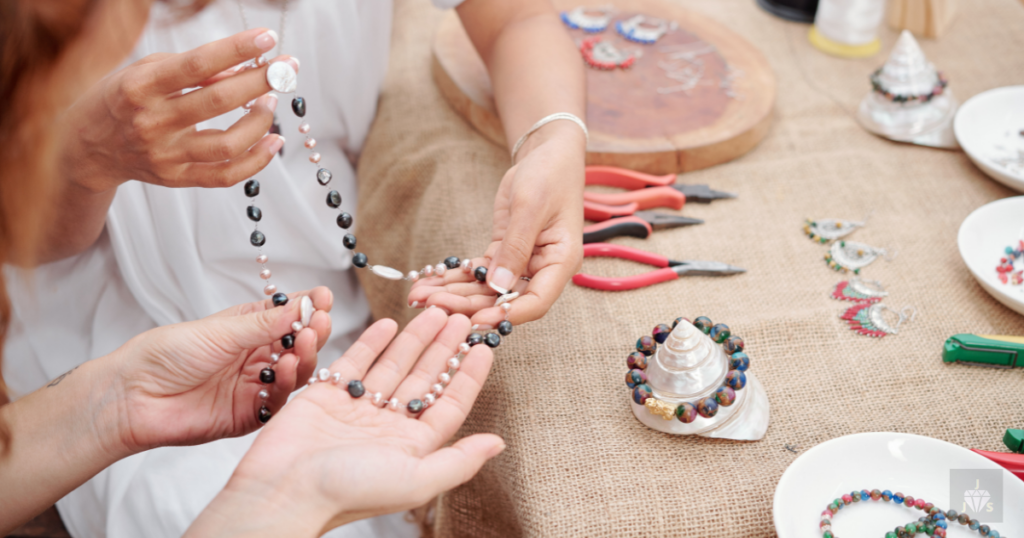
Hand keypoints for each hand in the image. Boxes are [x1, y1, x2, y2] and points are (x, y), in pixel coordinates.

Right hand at [59, 27, 295, 193]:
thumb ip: (193, 69)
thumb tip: (243, 67)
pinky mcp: (177, 178)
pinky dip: (257, 160)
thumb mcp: (147, 71)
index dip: (236, 49)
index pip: (197, 64)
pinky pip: (226, 175)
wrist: (87, 146)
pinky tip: (274, 140)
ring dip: (260, 120)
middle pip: (219, 101)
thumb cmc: (122, 99)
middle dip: (261, 81)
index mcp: (140, 86)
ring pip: (227, 143)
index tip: (267, 39)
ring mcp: (165, 154)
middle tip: (287, 68)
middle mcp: (152, 122)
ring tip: (272, 101)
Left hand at [111, 288, 332, 453]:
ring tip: (306, 343)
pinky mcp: (250, 414)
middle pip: (298, 345)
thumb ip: (264, 323)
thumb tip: (301, 305)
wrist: (133, 395)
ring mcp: (255, 385)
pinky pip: (279, 402)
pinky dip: (288, 386)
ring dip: (305, 358)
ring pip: (295, 373)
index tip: (324, 298)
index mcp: (248, 328)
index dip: (307, 308)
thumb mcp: (221, 331)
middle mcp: (255, 356)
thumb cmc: (167, 354)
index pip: (287, 316)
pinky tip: (288, 369)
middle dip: (313, 333)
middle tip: (320, 322)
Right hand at [188, 308, 501, 535]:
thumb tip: (499, 445)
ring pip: (393, 366)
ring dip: (414, 339)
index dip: (468, 377)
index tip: (484, 348)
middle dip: (443, 348)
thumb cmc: (349, 492)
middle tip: (460, 317)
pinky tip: (389, 323)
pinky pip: (355, 362)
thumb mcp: (416, 481)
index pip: (449, 404)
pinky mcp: (326, 396)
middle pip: (424, 379)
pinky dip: (373, 343)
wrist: (283, 490)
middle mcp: (387, 427)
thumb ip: (460, 460)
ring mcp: (357, 409)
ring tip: (434, 313)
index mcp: (411, 447)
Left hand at [407, 123, 584, 325]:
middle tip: (432, 307)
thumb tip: (499, 288)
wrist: (547, 154)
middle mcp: (543, 269)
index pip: (537, 301)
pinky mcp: (504, 253)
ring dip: (455, 293)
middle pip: (505, 299)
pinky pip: (480, 272)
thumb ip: (515, 248)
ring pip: (487, 289)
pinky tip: (430, 281)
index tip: (476, 319)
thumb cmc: (549, 175)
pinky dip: (456, 277)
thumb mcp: (530, 207)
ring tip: (419, 297)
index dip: (507, 314)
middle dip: (467, 305)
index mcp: (561, 262)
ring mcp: (523, 263)